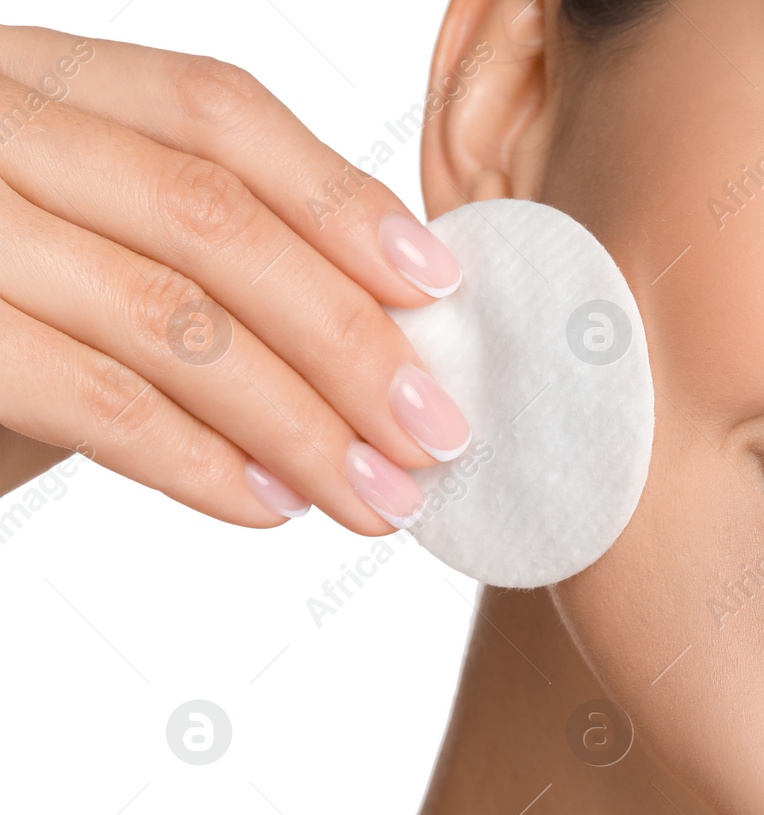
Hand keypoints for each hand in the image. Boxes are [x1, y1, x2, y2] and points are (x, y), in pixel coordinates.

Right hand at [0, 26, 471, 533]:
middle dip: (346, 338)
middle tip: (432, 433)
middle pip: (210, 218)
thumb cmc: (10, 312)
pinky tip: (271, 505)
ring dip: (296, 423)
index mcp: (47, 80)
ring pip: (164, 315)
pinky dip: (198, 461)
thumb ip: (212, 255)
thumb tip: (395, 328)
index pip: (217, 112)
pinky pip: (91, 399)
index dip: (341, 200)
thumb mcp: (100, 244)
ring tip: (373, 493)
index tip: (439, 290)